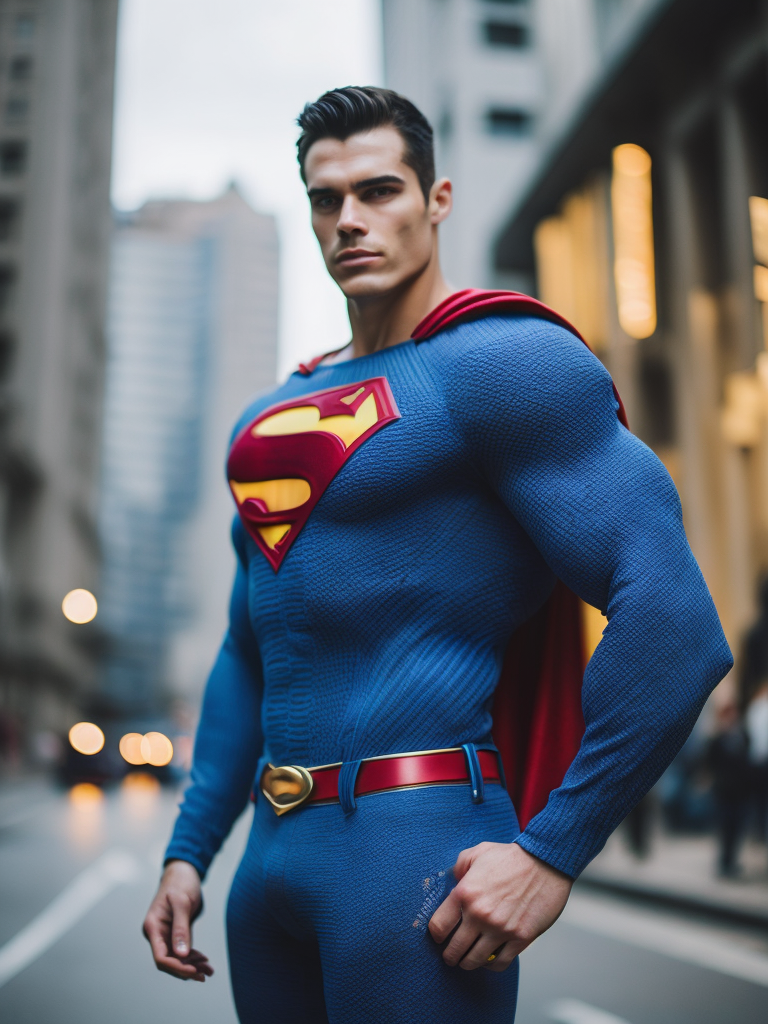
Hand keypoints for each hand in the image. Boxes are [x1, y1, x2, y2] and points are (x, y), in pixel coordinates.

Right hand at [143, 859, 212, 981]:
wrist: (183, 871)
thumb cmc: (180, 882)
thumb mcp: (182, 902)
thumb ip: (181, 928)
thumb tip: (182, 954)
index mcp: (153, 927)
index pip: (161, 957)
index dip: (177, 967)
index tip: (194, 971)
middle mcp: (157, 934)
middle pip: (169, 962)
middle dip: (186, 969)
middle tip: (205, 974)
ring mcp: (165, 934)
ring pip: (177, 959)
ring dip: (192, 966)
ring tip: (209, 970)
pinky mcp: (175, 933)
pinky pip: (183, 951)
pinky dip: (193, 958)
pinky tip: (206, 963)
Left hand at [428, 841, 571, 971]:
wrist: (545, 862)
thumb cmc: (511, 857)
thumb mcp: (478, 852)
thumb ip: (459, 866)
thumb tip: (454, 881)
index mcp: (465, 893)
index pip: (438, 926)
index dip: (436, 935)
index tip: (440, 937)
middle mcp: (480, 914)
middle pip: (454, 949)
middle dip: (450, 955)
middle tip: (450, 956)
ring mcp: (500, 928)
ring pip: (475, 960)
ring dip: (468, 963)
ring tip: (467, 960)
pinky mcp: (520, 938)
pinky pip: (500, 964)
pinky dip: (492, 966)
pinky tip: (490, 960)